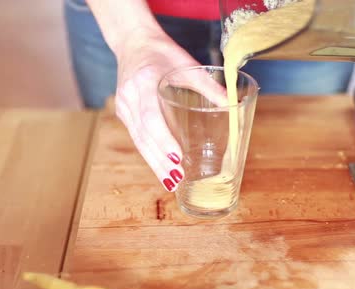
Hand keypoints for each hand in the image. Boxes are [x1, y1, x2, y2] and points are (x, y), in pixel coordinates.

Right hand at [113, 31, 198, 191]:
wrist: (132, 41)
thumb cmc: (161, 51)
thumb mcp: (186, 63)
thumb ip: (208, 84)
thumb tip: (231, 102)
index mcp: (144, 81)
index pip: (151, 117)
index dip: (163, 140)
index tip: (177, 158)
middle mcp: (129, 96)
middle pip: (143, 135)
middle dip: (160, 160)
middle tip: (177, 178)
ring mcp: (123, 105)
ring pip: (138, 140)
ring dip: (154, 163)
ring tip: (170, 182)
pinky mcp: (124, 112)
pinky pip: (136, 137)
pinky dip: (149, 155)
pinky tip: (161, 169)